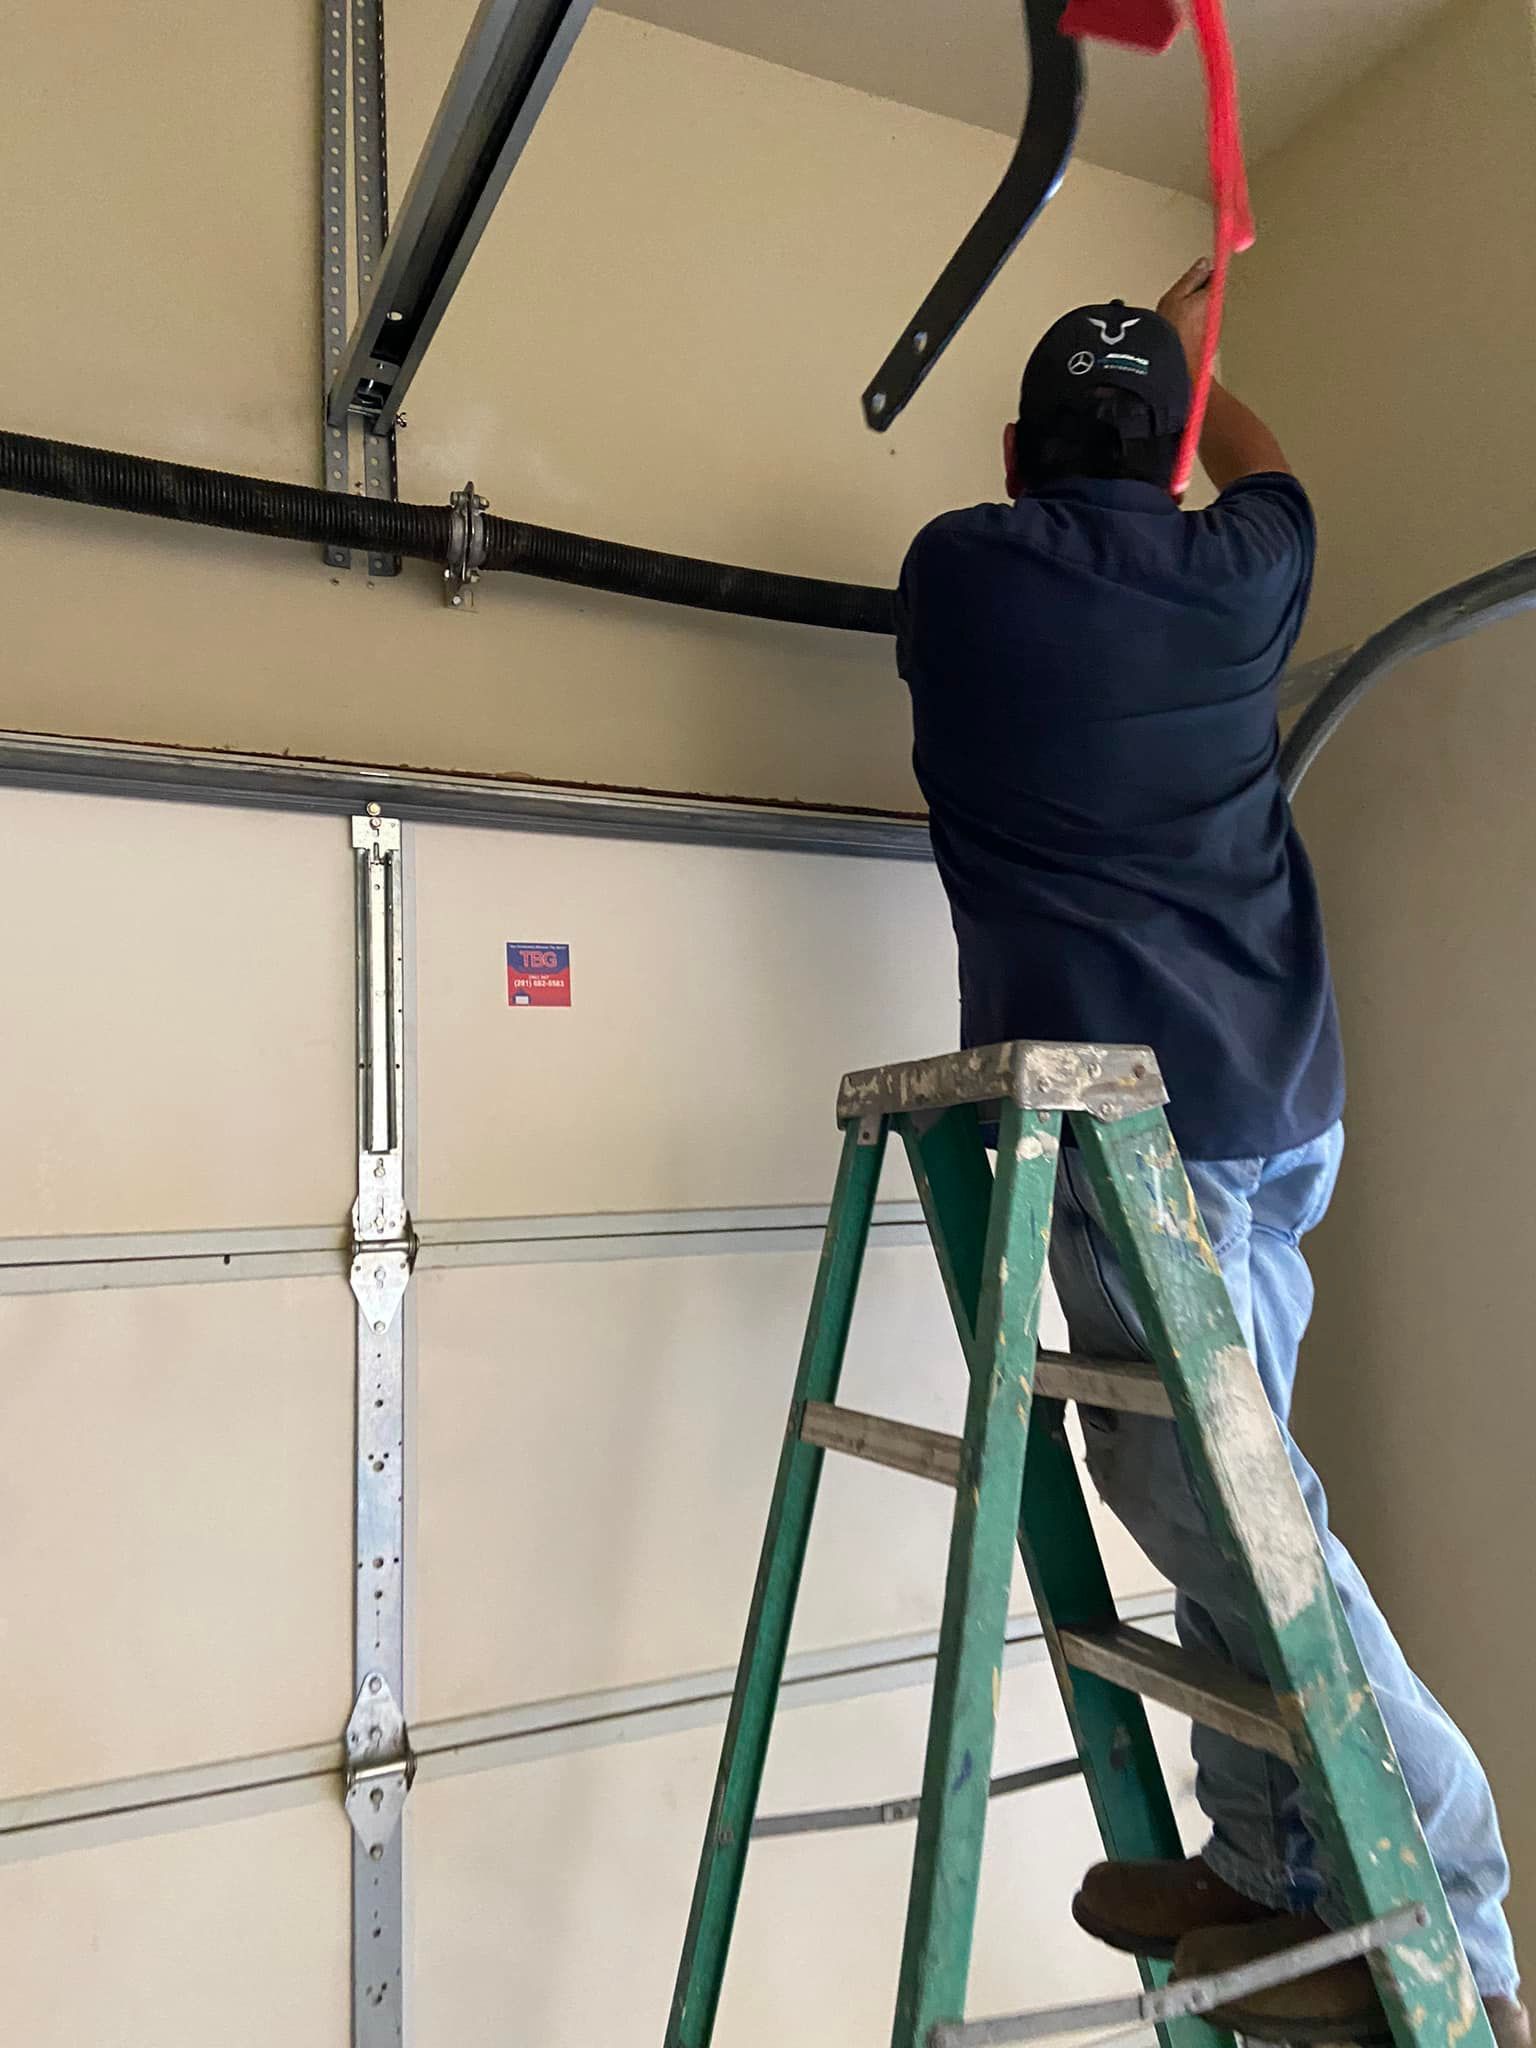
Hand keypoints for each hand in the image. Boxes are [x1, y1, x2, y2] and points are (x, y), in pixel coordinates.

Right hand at [1157, 256, 1212, 377]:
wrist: (1174, 363)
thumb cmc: (1172, 332)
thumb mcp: (1176, 296)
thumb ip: (1192, 278)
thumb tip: (1203, 263)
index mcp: (1212, 296)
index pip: (1215, 276)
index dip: (1205, 274)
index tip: (1199, 270)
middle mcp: (1217, 312)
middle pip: (1211, 295)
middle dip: (1198, 294)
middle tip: (1182, 298)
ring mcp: (1214, 328)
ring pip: (1206, 311)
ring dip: (1195, 311)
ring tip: (1178, 317)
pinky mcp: (1208, 341)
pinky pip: (1202, 326)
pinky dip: (1193, 326)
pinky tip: (1180, 330)